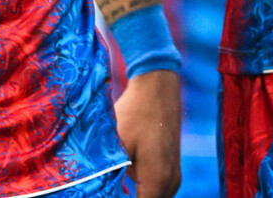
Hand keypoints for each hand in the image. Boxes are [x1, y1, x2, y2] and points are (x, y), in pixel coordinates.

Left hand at [116, 68, 182, 197]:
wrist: (158, 86)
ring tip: (111, 186)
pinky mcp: (173, 168)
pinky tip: (123, 184)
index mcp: (157, 182)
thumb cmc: (134, 114)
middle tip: (106, 188)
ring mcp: (174, 176)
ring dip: (136, 197)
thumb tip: (98, 190)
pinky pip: (158, 192)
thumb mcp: (116, 149)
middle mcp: (171, 183)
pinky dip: (142, 193)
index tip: (103, 192)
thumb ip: (110, 180)